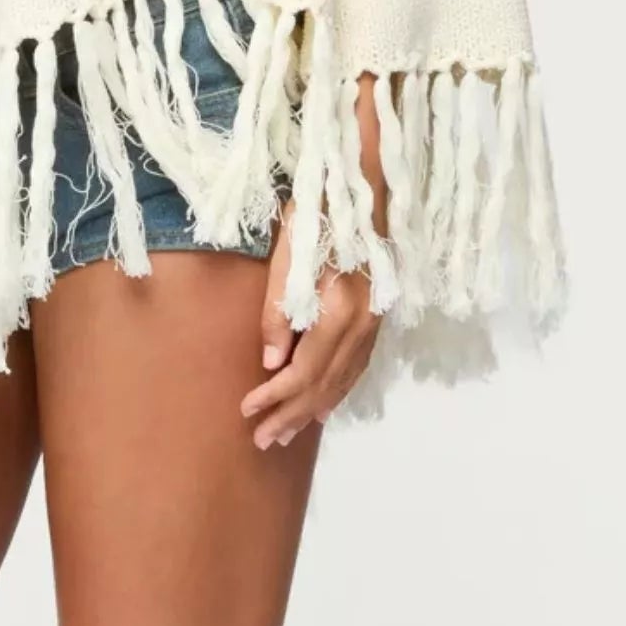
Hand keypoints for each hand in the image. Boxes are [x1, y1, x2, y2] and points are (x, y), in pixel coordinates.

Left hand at [240, 197, 381, 450]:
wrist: (365, 184)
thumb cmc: (317, 210)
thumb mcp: (288, 254)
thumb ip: (279, 310)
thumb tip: (272, 362)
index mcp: (338, 309)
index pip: (302, 370)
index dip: (274, 395)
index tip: (246, 412)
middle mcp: (362, 323)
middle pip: (323, 383)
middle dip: (291, 414)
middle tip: (261, 440)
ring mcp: (375, 322)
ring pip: (343, 379)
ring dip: (313, 409)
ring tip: (287, 434)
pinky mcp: (379, 315)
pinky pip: (358, 366)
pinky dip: (339, 390)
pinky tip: (324, 405)